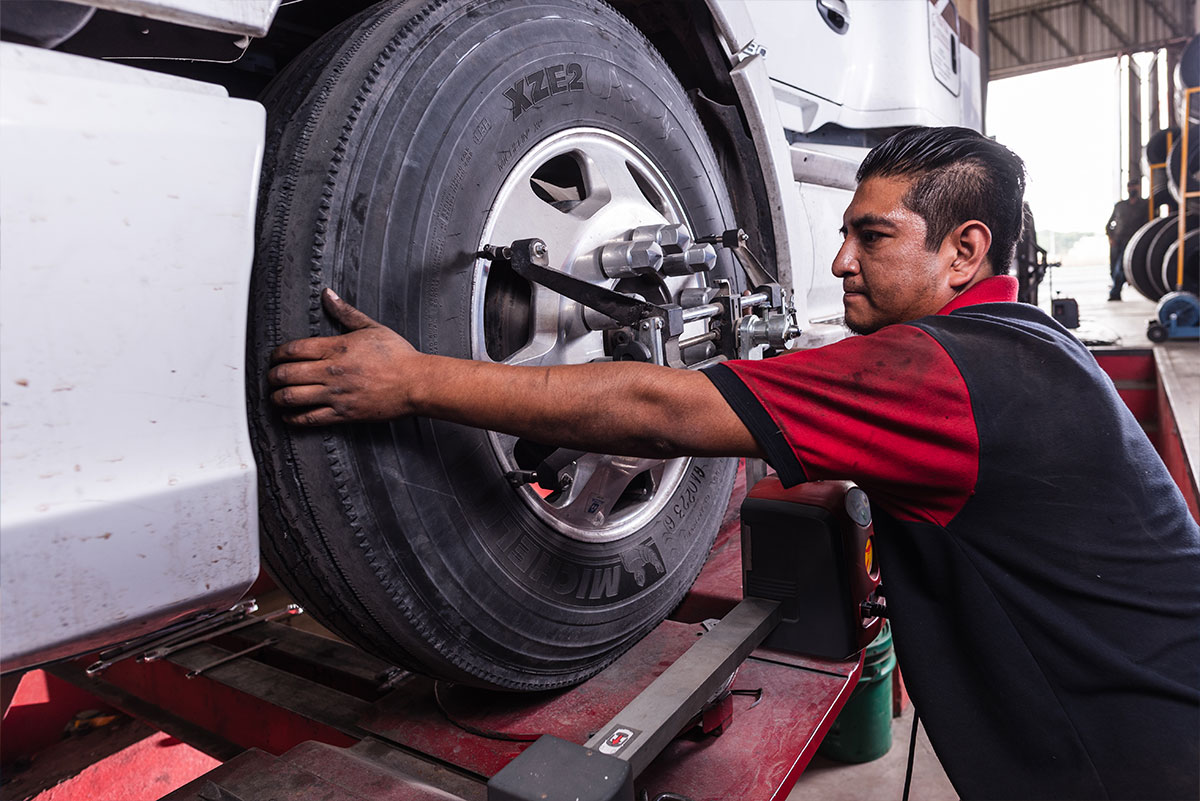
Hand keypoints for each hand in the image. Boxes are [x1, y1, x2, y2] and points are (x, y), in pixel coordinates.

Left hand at [268, 289, 420, 424]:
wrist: (416, 383)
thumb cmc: (398, 356)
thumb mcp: (371, 327)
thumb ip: (345, 312)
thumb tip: (328, 295)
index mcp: (336, 348)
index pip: (293, 350)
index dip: (278, 354)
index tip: (275, 357)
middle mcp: (332, 371)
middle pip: (287, 374)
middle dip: (273, 376)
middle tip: (271, 377)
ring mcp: (336, 394)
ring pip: (293, 397)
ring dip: (278, 397)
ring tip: (276, 396)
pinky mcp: (343, 413)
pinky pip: (310, 418)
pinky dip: (294, 418)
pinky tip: (290, 416)